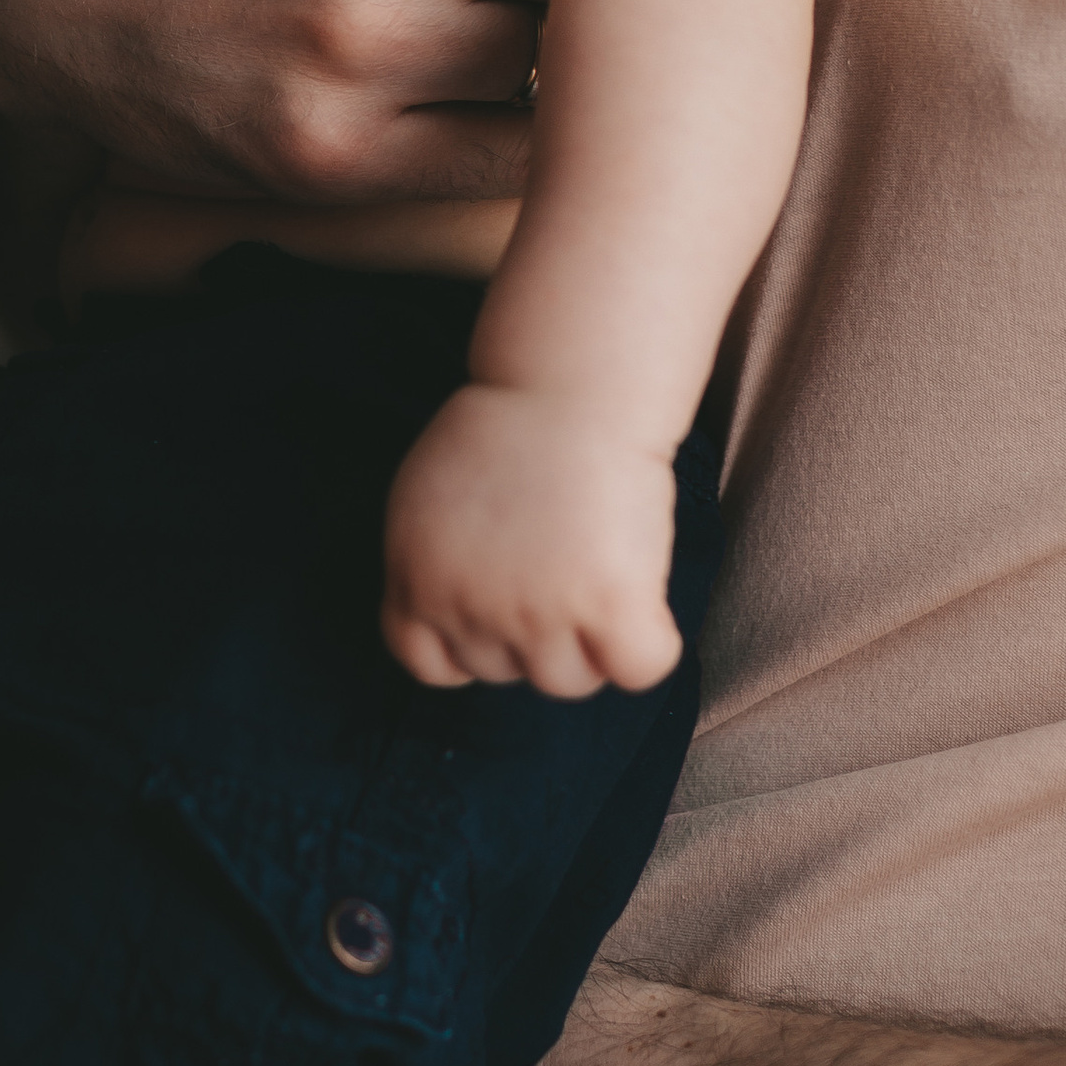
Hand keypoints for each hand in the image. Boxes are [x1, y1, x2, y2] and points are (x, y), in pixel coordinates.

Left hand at [383, 383, 681, 695]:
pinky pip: (640, 668)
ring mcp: (538, 612)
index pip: (431, 664)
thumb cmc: (512, 423)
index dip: (472, 647)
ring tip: (601, 568)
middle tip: (565, 564)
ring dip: (591, 641)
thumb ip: (430, 561)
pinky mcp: (610, 604)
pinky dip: (650, 645)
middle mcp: (470, 606)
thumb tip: (461, 610)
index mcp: (416, 579)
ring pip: (571, 681)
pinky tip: (646, 598)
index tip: (504, 613)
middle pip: (510, 674)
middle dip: (537, 634)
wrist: (572, 384)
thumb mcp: (428, 495)